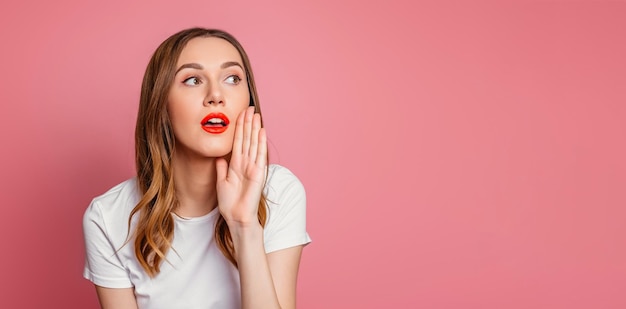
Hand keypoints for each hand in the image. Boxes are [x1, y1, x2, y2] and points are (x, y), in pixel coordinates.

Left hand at [216, 106, 266, 226]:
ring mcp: (253, 167)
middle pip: (246, 139)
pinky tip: (262, 131)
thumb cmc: (230, 203)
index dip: (238, 128)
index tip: (239, 115)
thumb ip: (221, 168)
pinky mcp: (258, 172)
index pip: (237, 142)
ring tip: (256, 114)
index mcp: (236, 164)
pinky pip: (259, 154)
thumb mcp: (221, 182)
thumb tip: (218, 156)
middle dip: (247, 123)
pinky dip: (260, 142)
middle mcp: (245, 163)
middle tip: (249, 107)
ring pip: (253, 143)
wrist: (236, 217)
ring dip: (254, 128)